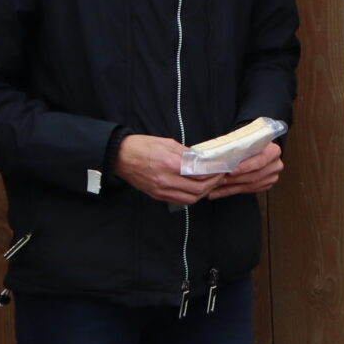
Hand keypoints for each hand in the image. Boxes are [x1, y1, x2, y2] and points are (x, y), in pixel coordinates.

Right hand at [114, 134, 229, 206]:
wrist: (120, 157)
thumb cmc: (142, 146)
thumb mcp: (168, 143)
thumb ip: (187, 153)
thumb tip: (202, 159)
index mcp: (171, 164)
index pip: (200, 173)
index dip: (214, 172)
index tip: (222, 167)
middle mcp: (167, 180)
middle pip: (198, 189)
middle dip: (213, 183)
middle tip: (219, 176)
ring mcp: (161, 190)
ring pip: (190, 199)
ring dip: (203, 192)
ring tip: (209, 183)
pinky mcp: (157, 195)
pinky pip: (179, 200)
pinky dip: (191, 196)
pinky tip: (195, 188)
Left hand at [214, 142, 284, 195]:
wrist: (255, 149)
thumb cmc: (249, 144)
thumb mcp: (246, 141)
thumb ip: (238, 148)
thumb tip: (220, 156)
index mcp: (273, 151)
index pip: (261, 160)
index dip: (246, 166)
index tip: (232, 170)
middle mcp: (275, 165)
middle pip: (254, 175)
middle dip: (234, 178)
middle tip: (218, 179)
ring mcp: (271, 177)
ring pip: (249, 185)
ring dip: (229, 186)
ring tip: (215, 186)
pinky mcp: (264, 185)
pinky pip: (245, 191)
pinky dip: (229, 191)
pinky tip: (217, 191)